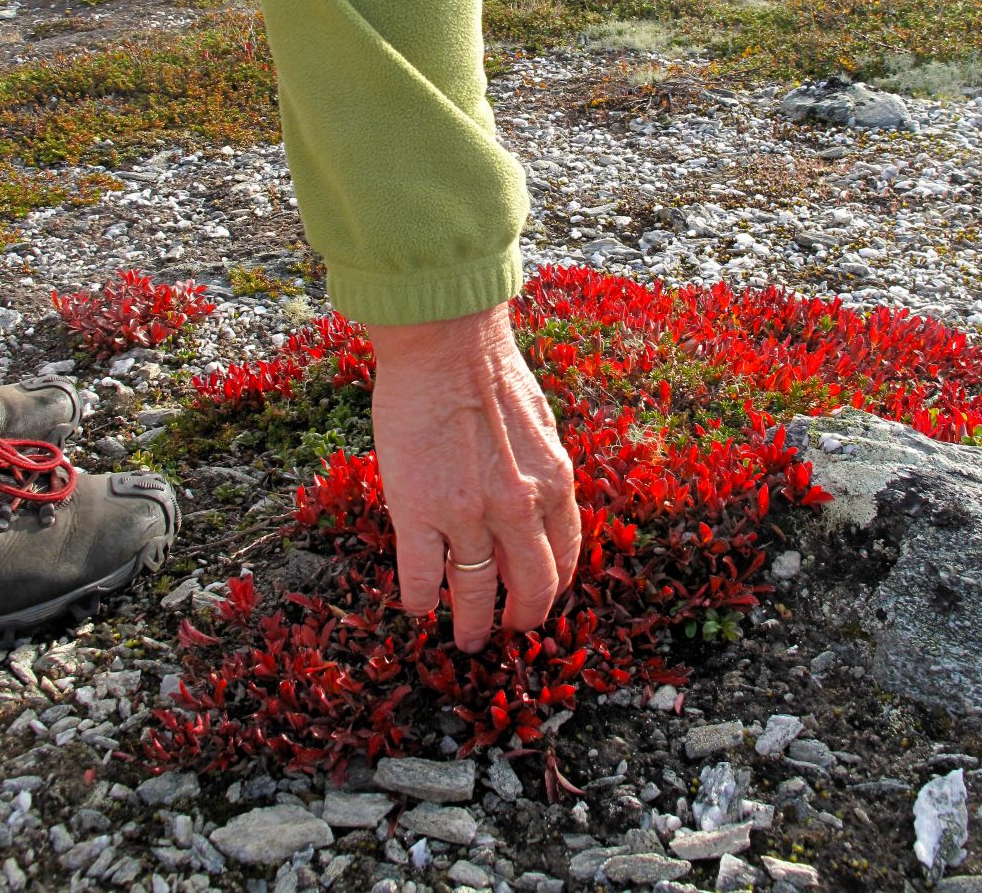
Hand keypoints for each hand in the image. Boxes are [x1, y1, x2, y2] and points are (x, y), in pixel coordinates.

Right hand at [366, 302, 579, 652]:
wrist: (445, 342)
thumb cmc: (487, 369)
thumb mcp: (538, 424)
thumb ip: (540, 469)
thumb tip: (537, 502)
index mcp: (554, 482)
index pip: (563, 555)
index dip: (552, 586)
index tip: (539, 599)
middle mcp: (519, 507)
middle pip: (529, 586)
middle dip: (520, 617)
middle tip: (507, 630)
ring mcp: (468, 515)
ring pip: (474, 593)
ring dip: (470, 623)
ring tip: (465, 638)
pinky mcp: (419, 513)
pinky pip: (421, 578)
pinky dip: (420, 599)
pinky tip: (418, 605)